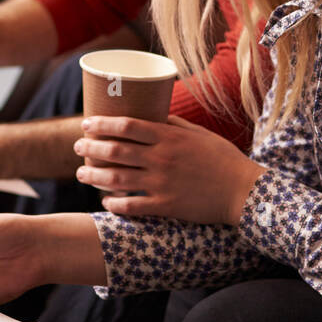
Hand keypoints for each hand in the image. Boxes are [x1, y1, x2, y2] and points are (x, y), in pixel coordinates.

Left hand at [73, 115, 264, 224]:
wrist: (243, 191)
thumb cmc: (223, 159)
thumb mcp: (199, 134)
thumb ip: (174, 125)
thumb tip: (153, 115)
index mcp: (169, 137)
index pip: (126, 126)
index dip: (102, 124)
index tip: (86, 124)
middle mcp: (161, 158)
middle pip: (115, 151)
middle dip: (90, 148)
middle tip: (78, 148)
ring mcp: (161, 183)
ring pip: (117, 179)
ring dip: (94, 176)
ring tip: (82, 174)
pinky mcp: (166, 206)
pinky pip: (131, 207)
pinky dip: (114, 204)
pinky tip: (105, 202)